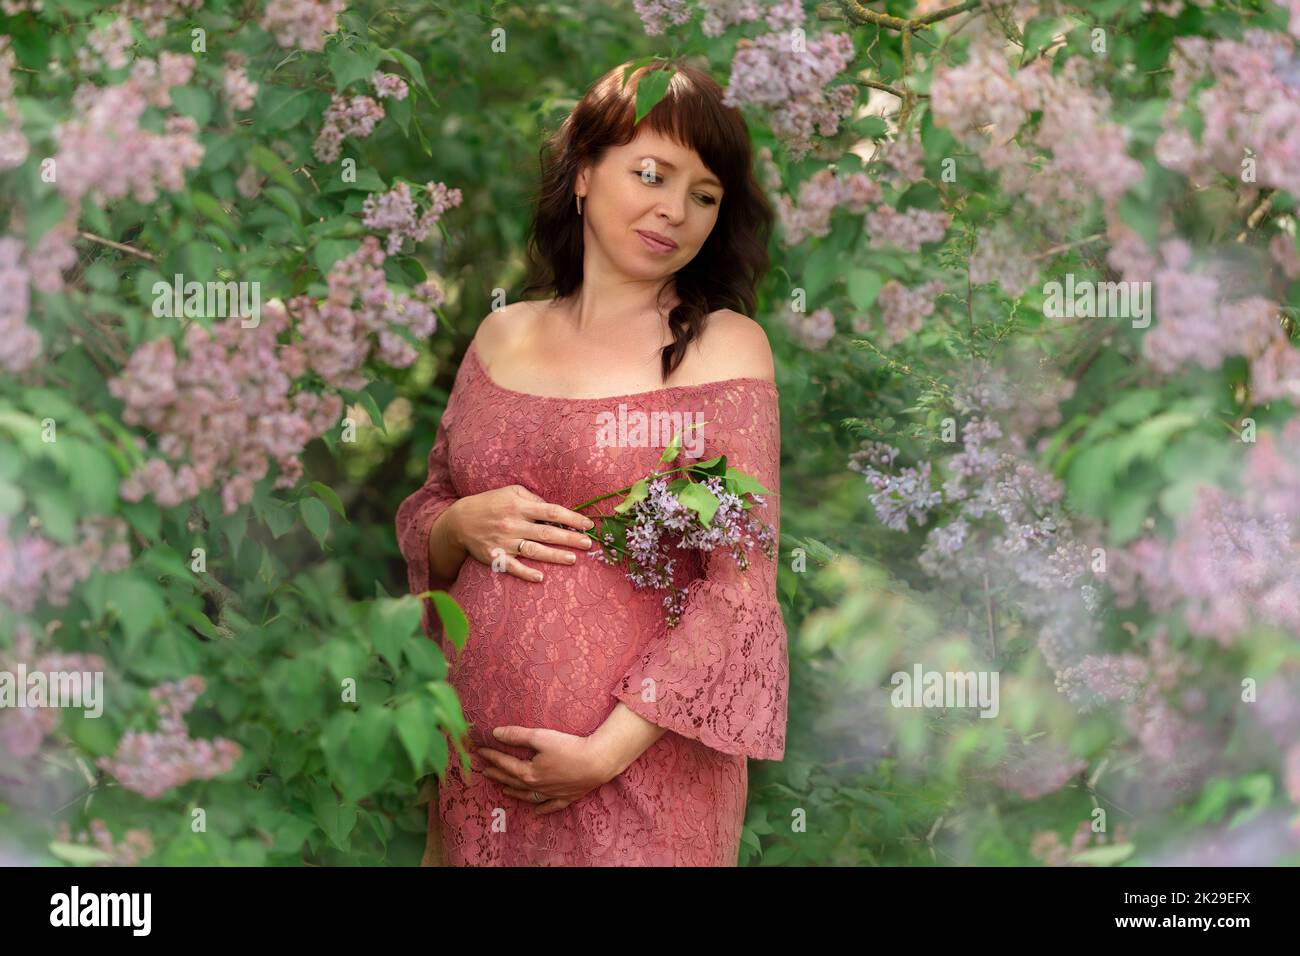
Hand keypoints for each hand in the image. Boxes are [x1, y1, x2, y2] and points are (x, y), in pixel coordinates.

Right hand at [449, 485, 594, 582]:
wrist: (460, 521)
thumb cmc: (491, 504)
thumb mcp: (511, 492)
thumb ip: (533, 498)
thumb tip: (555, 509)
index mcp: (519, 506)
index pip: (551, 512)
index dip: (571, 518)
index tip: (587, 524)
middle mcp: (513, 524)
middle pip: (546, 532)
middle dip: (569, 538)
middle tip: (587, 543)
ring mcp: (504, 542)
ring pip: (534, 551)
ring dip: (554, 556)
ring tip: (573, 559)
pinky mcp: (495, 557)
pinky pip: (513, 567)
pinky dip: (526, 573)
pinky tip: (541, 578)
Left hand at [476, 725, 615, 813]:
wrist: (597, 763)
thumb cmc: (569, 747)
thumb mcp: (540, 737)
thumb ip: (517, 736)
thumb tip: (495, 733)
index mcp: (529, 773)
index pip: (505, 764)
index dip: (492, 756)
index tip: (480, 751)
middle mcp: (537, 787)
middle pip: (513, 780)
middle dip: (498, 774)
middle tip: (485, 771)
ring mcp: (551, 794)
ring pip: (528, 796)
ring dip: (514, 792)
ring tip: (503, 789)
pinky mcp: (566, 797)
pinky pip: (550, 806)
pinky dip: (541, 809)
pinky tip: (535, 810)